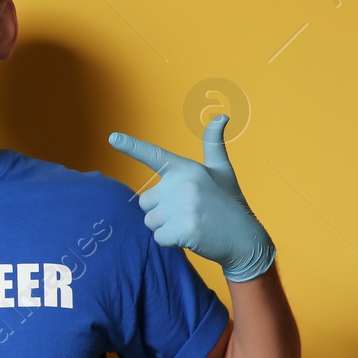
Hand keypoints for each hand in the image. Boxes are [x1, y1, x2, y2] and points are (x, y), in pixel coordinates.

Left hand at [108, 115, 274, 282]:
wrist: (245, 239)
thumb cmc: (228, 202)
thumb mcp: (222, 171)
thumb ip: (213, 144)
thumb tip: (221, 116)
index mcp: (188, 169)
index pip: (155, 155)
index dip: (132, 146)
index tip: (112, 138)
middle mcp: (184, 185)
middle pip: (145, 201)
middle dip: (160, 211)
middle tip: (187, 212)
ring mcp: (184, 207)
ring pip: (150, 221)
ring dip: (165, 227)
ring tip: (191, 223)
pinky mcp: (184, 229)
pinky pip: (159, 238)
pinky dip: (171, 241)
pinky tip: (192, 236)